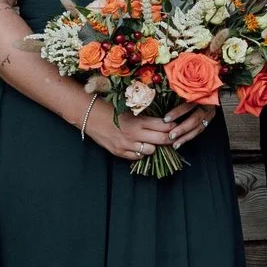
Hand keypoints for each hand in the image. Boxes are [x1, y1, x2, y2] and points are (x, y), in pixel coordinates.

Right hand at [85, 100, 205, 164]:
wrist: (89, 116)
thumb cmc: (111, 109)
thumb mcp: (131, 110)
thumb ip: (147, 117)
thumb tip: (165, 122)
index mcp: (139, 121)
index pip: (165, 126)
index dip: (173, 126)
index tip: (176, 125)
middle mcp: (134, 134)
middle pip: (163, 140)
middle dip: (171, 138)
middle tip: (173, 136)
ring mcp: (126, 145)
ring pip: (151, 151)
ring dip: (155, 147)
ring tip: (154, 141)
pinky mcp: (119, 152)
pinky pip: (137, 157)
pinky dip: (141, 152)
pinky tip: (141, 146)